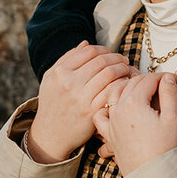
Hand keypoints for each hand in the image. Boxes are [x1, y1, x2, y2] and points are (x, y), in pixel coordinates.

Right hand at [29, 42, 131, 162]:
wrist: (50, 134)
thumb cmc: (52, 104)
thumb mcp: (50, 79)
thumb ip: (66, 59)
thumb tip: (86, 43)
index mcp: (60, 72)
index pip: (89, 51)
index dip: (103, 49)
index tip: (109, 53)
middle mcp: (70, 83)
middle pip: (102, 60)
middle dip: (117, 57)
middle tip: (123, 60)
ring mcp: (81, 98)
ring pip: (110, 73)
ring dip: (122, 68)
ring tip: (126, 69)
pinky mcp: (92, 111)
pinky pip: (112, 91)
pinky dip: (122, 84)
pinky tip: (124, 84)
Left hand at [98, 83, 176, 159]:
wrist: (152, 175)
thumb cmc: (164, 149)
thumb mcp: (172, 118)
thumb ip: (169, 93)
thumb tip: (168, 77)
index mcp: (134, 103)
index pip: (148, 80)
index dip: (162, 77)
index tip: (171, 79)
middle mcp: (118, 110)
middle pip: (131, 83)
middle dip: (147, 80)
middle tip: (161, 83)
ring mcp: (111, 121)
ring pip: (113, 93)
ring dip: (125, 87)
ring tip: (139, 89)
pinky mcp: (109, 133)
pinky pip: (101, 114)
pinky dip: (106, 106)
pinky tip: (116, 106)